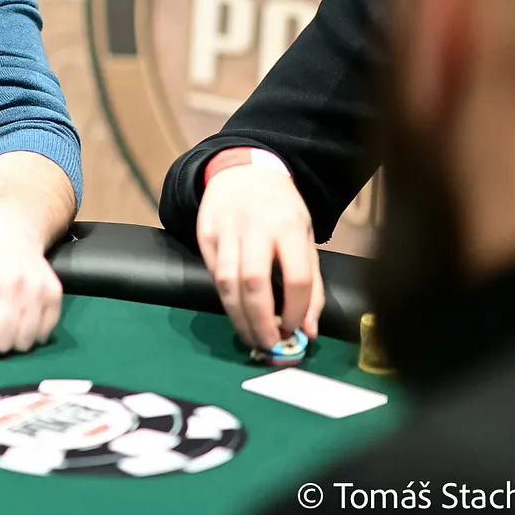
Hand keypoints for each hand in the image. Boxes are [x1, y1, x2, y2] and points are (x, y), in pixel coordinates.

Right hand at [197, 160, 323, 350]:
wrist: (243, 170)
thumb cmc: (281, 208)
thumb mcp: (305, 237)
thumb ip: (311, 284)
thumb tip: (308, 331)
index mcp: (289, 226)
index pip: (296, 277)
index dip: (295, 311)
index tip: (294, 330)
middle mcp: (255, 227)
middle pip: (253, 283)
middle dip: (260, 321)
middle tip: (267, 344)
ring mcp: (225, 229)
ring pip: (226, 282)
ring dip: (238, 317)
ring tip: (250, 336)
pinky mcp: (204, 233)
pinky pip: (212, 274)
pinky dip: (225, 297)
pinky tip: (236, 309)